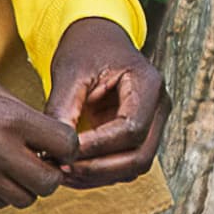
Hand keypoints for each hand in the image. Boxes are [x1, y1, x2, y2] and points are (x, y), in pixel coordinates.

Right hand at [0, 64, 83, 205]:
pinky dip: (2, 192)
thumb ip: (23, 115)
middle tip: (42, 161)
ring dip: (27, 186)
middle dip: (52, 173)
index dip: (69, 146)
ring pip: (26, 199)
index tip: (61, 144)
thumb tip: (48, 136)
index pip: (66, 144)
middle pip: (50, 182)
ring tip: (14, 166)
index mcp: (11, 119)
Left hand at [45, 21, 169, 184]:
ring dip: (99, 176)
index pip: (131, 129)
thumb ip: (63, 107)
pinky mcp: (139, 135)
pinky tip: (72, 169)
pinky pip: (125, 164)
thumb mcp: (71, 70)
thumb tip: (55, 148)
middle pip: (140, 156)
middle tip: (62, 168)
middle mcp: (159, 107)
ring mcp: (153, 123)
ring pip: (134, 166)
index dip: (98, 147)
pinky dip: (99, 172)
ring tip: (62, 171)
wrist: (97, 38)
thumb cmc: (86, 48)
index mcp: (148, 84)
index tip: (64, 152)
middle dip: (99, 169)